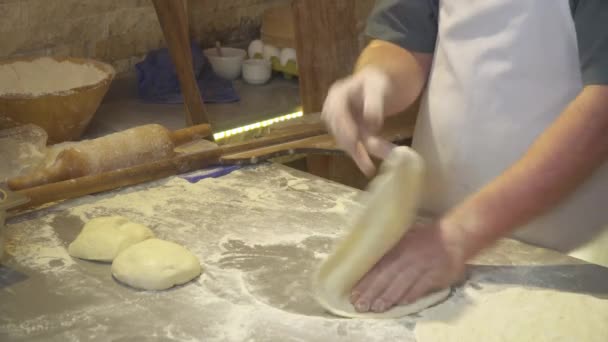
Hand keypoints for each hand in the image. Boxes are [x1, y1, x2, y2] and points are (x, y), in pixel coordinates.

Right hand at [321, 67, 394, 176]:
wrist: (376, 85)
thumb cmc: (376, 82)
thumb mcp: (377, 86)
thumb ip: (374, 102)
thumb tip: (373, 125)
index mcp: (337, 95)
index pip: (337, 113)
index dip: (344, 129)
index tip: (354, 142)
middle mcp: (333, 111)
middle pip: (340, 132)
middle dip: (355, 148)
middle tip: (366, 165)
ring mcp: (339, 124)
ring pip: (346, 143)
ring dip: (360, 156)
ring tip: (371, 168)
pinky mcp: (347, 134)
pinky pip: (353, 146)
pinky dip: (361, 156)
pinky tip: (368, 166)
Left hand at [350, 222, 466, 312]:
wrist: (455, 235)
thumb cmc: (427, 237)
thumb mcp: (405, 238)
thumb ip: (391, 250)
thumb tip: (370, 262)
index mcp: (398, 247)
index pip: (378, 266)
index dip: (366, 280)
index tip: (354, 293)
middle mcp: (408, 256)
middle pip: (386, 276)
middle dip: (372, 292)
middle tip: (361, 305)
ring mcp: (422, 265)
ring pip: (402, 284)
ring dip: (388, 297)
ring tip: (376, 308)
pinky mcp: (436, 274)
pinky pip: (421, 287)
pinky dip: (411, 295)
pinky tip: (401, 304)